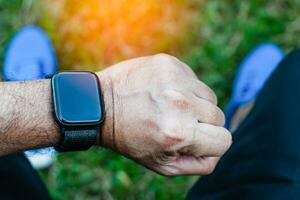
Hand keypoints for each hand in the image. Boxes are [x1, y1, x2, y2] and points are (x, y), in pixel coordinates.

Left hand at [97, 54, 231, 175]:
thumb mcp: (161, 164)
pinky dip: (183, 88)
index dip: (211, 144)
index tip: (195, 140)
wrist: (100, 104)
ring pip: (208, 97)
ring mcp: (176, 79)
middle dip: (202, 124)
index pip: (224, 140)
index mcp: (179, 133)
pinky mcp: (170, 64)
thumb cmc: (130, 138)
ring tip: (168, 107)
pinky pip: (194, 80)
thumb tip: (217, 152)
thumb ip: (197, 165)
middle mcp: (181, 104)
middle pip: (219, 116)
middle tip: (176, 123)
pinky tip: (162, 92)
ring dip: (194, 104)